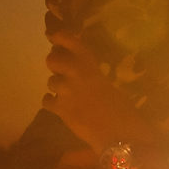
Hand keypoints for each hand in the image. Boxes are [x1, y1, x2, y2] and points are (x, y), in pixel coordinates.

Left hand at [41, 30, 145, 150]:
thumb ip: (91, 74)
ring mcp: (66, 91)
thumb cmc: (121, 109)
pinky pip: (47, 101)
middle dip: (55, 64)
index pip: (71, 43)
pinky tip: (61, 107)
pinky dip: (52, 103)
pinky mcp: (60, 109)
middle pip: (52, 60)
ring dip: (57, 87)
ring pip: (51, 81)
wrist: (118, 133)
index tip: (52, 35)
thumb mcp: (107, 83)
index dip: (59, 36)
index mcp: (91, 65)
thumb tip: (76, 69)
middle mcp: (76, 73)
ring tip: (69, 95)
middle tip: (63, 71)